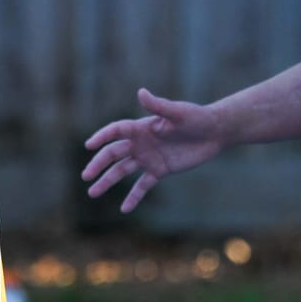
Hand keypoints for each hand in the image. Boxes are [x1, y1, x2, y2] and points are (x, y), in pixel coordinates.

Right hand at [82, 88, 226, 212]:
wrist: (214, 132)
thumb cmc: (196, 118)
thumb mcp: (178, 112)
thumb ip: (158, 106)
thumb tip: (141, 92)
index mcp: (142, 127)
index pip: (116, 132)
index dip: (102, 137)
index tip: (88, 145)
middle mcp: (141, 143)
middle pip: (114, 154)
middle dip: (98, 164)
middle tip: (86, 176)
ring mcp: (149, 157)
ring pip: (122, 171)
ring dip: (108, 181)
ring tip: (92, 193)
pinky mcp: (160, 170)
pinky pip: (142, 185)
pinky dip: (133, 197)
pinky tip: (124, 209)